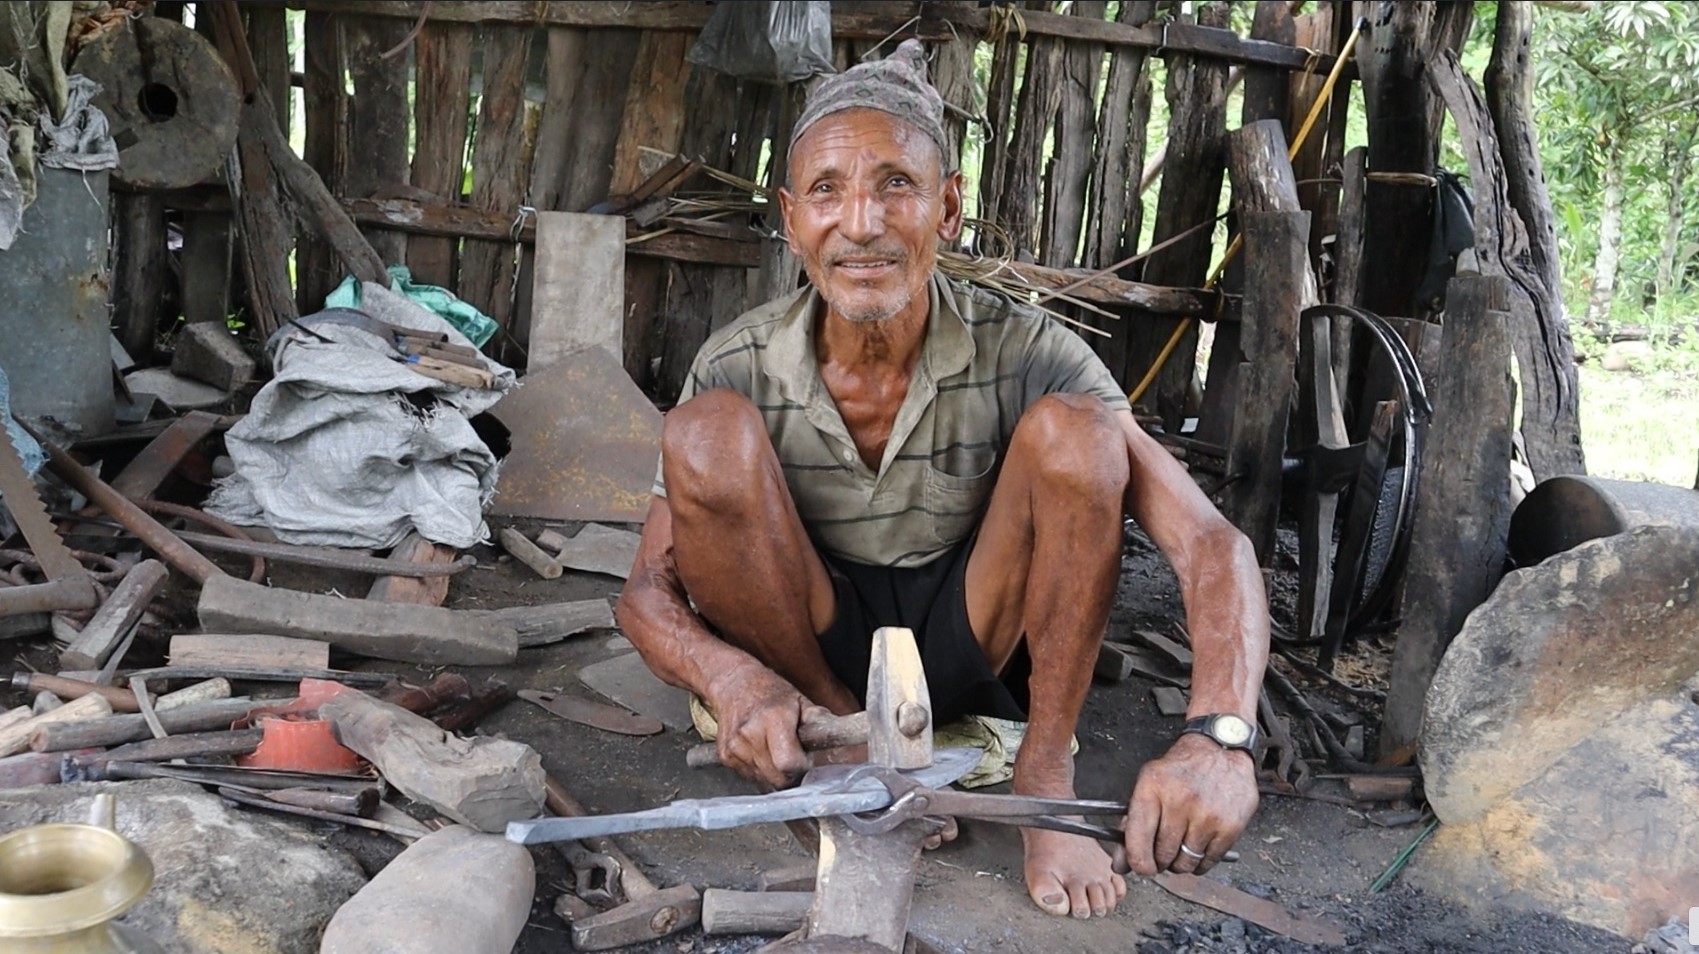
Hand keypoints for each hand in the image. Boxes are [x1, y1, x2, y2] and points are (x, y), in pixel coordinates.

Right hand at [705, 662, 830, 788]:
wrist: (733, 683)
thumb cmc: (770, 691)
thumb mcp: (800, 700)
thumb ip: (819, 722)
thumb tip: (842, 736)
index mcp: (773, 719)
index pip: (788, 764)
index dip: (801, 767)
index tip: (805, 760)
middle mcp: (751, 734)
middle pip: (777, 778)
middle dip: (790, 775)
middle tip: (794, 759)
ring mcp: (735, 747)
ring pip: (764, 780)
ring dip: (774, 773)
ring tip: (776, 750)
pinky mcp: (726, 756)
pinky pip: (749, 776)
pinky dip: (759, 770)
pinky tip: (761, 751)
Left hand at [1122, 732, 1258, 876]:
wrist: (1222, 749)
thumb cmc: (1182, 769)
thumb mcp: (1149, 784)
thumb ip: (1132, 824)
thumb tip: (1122, 863)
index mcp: (1152, 789)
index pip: (1137, 840)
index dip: (1137, 862)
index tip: (1139, 866)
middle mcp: (1179, 802)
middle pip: (1162, 855)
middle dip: (1160, 860)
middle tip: (1163, 852)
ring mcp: (1206, 816)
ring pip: (1185, 862)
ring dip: (1180, 863)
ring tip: (1181, 846)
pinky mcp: (1229, 827)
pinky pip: (1209, 861)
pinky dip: (1201, 862)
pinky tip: (1198, 847)